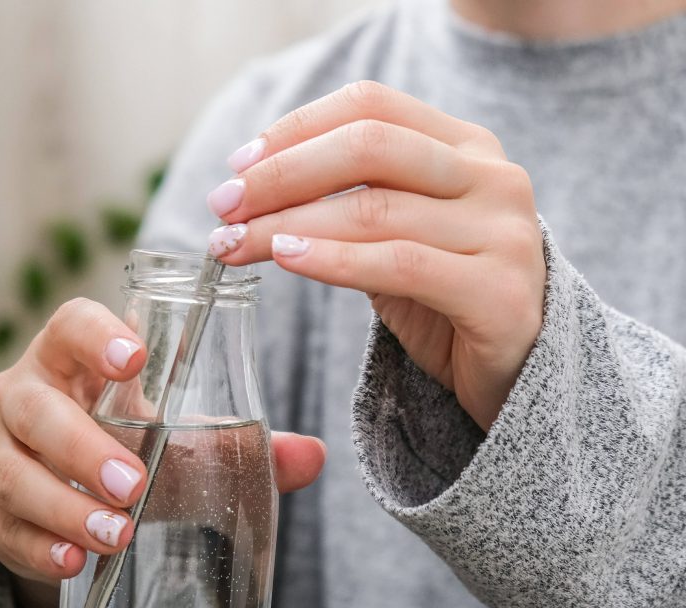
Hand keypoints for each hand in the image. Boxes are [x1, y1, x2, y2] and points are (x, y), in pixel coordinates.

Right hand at [0, 298, 325, 607]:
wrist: (69, 491)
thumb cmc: (129, 443)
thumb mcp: (178, 439)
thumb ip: (241, 445)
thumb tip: (311, 456)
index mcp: (68, 356)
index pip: (69, 323)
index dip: (94, 336)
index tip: (135, 360)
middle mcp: (19, 391)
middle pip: (32, 406)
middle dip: (81, 447)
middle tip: (133, 485)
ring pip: (10, 471)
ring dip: (63, 506)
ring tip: (116, 535)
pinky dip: (35, 546)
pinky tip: (73, 562)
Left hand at [206, 81, 544, 430]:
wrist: (518, 368)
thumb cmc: (441, 296)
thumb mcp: (392, 234)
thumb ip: (343, 203)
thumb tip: (247, 191)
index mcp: (465, 146)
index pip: (371, 106)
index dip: (296, 128)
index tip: (238, 165)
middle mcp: (492, 176)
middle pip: (368, 147)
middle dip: (281, 174)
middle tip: (223, 206)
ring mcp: (503, 232)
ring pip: (374, 210)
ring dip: (287, 224)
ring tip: (234, 243)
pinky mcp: (499, 293)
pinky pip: (399, 264)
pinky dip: (333, 260)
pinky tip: (286, 259)